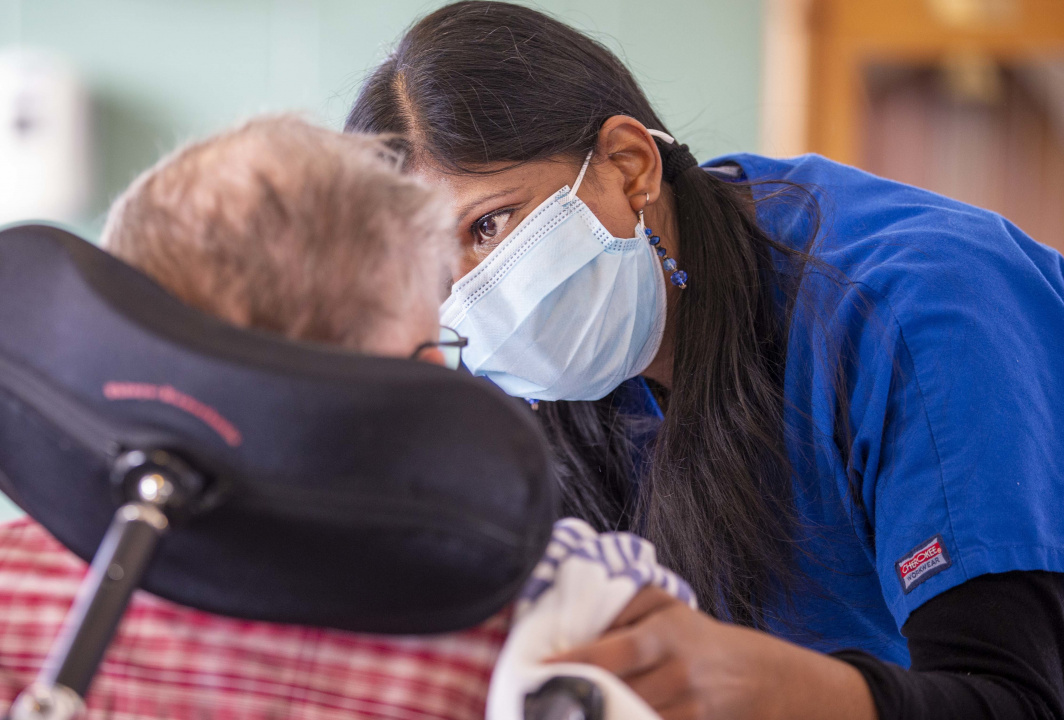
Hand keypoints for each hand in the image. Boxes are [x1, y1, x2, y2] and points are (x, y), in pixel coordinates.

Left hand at [550, 586, 875, 719]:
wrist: (755, 677)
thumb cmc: (695, 636)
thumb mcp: (667, 606)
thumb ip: (626, 600)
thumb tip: (579, 612)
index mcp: (666, 634)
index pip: (618, 649)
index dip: (579, 659)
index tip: (542, 666)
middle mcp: (678, 672)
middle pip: (620, 690)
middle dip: (579, 695)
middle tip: (538, 696)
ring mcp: (687, 707)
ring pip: (631, 716)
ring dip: (595, 715)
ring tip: (556, 710)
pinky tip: (596, 716)